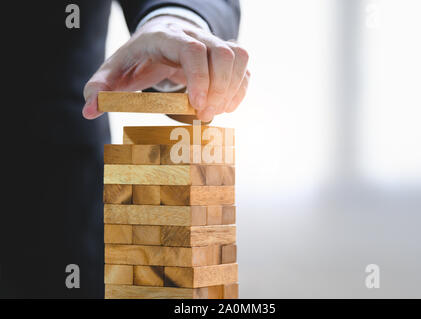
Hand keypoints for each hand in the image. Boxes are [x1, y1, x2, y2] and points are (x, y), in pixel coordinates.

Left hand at [83, 15, 249, 121]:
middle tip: (205, 115)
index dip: (199, 78)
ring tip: (216, 111)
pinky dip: (240, 88)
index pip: (191, 50)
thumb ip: (99, 87)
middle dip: (219, 89)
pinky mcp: (223, 54)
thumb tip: (89, 109)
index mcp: (165, 38)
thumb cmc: (136, 58)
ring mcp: (211, 43)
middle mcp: (193, 35)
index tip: (196, 106)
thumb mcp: (114, 70)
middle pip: (221, 52)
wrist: (157, 39)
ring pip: (238, 56)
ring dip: (232, 88)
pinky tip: (226, 106)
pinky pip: (243, 66)